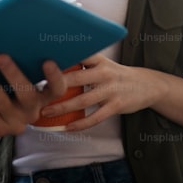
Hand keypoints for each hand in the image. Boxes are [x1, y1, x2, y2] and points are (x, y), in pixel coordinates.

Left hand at [0, 55, 66, 144]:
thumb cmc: (5, 89)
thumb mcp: (15, 80)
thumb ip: (20, 65)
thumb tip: (10, 37)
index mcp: (43, 97)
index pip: (57, 90)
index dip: (55, 77)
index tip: (47, 60)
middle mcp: (32, 112)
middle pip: (27, 95)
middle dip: (13, 74)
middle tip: (0, 56)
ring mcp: (14, 123)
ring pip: (0, 100)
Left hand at [38, 54, 161, 131]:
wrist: (146, 85)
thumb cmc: (116, 74)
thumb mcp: (101, 63)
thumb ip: (81, 64)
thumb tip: (51, 66)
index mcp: (98, 58)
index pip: (76, 54)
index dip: (58, 59)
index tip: (37, 64)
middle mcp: (103, 72)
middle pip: (75, 77)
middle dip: (54, 86)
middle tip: (36, 92)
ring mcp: (110, 89)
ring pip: (82, 100)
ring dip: (62, 107)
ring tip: (46, 112)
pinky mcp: (116, 105)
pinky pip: (95, 117)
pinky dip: (80, 123)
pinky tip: (68, 127)